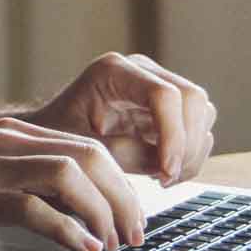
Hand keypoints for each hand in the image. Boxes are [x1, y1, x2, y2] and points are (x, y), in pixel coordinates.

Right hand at [0, 117, 145, 250]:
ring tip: (110, 244)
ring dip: (101, 213)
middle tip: (133, 235)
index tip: (131, 218)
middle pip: (88, 155)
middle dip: (122, 197)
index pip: (86, 146)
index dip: (120, 184)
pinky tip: (80, 249)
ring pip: (69, 175)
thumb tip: (78, 211)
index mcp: (8, 135)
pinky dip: (66, 231)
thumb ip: (22, 182)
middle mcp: (1, 142)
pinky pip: (32, 208)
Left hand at [21, 53, 215, 185]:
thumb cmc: (56, 135)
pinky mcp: (166, 107)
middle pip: (192, 99)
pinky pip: (197, 127)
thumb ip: (119, 153)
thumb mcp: (80, 146)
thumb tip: (163, 164)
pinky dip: (190, 154)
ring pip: (202, 112)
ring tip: (162, 177)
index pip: (164, 95)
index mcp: (113, 72)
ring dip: (191, 151)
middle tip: (165, 178)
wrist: (48, 133)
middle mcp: (141, 71)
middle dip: (186, 145)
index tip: (165, 171)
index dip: (173, 135)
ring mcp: (157, 85)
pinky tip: (163, 171)